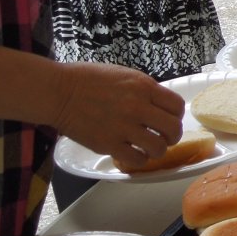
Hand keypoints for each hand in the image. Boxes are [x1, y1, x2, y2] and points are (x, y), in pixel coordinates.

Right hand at [50, 62, 185, 170]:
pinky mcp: (108, 144)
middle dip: (173, 136)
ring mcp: (123, 127)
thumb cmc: (88, 79)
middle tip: (164, 138)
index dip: (177, 116)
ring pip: (158, 148)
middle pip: (173, 129)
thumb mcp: (125, 75)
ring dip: (157, 151)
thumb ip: (144, 91)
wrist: (59, 91)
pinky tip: (133, 154)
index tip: (170, 120)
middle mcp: (137, 107)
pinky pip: (136, 159)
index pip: (177, 106)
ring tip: (148, 148)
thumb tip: (158, 105)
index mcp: (144, 87)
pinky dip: (139, 160)